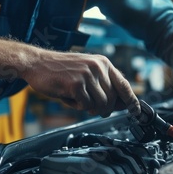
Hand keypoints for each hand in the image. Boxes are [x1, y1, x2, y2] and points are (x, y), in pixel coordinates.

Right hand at [23, 51, 139, 117]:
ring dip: (88, 107)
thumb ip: (103, 85)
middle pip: (112, 99)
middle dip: (103, 109)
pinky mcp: (76, 84)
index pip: (123, 84)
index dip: (131, 100)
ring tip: (76, 98)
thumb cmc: (60, 71)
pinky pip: (85, 105)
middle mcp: (98, 67)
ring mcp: (87, 75)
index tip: (136, 111)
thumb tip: (121, 105)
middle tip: (90, 108)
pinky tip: (68, 97)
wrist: (36, 63)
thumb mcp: (86, 72)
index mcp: (103, 62)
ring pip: (100, 104)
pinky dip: (77, 106)